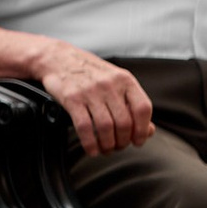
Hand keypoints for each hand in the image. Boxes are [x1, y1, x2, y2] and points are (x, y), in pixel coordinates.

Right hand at [32, 46, 154, 155]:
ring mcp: (90, 91)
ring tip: (106, 149)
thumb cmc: (89, 72)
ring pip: (106, 127)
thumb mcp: (116, 81)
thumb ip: (132, 103)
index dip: (143, 129)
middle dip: (122, 142)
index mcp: (124, 79)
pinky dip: (90, 143)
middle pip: (124, 122)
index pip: (142, 108)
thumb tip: (148, 130)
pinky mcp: (72, 99)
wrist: (58, 58)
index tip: (138, 141)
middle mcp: (109, 84)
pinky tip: (92, 149)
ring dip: (107, 145)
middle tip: (118, 146)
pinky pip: (84, 127)